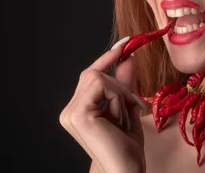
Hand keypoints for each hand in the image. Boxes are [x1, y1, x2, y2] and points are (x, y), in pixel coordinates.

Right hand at [59, 37, 146, 172]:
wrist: (127, 172)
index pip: (90, 75)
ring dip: (121, 94)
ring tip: (125, 118)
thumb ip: (124, 83)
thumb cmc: (127, 148)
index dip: (107, 58)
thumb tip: (127, 56)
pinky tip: (119, 120)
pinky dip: (118, 99)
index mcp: (77, 110)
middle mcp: (68, 111)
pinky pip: (101, 85)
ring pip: (99, 77)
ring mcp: (70, 113)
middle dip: (120, 85)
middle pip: (94, 73)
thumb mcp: (128, 108)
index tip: (125, 43)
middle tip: (136, 104)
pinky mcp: (78, 114)